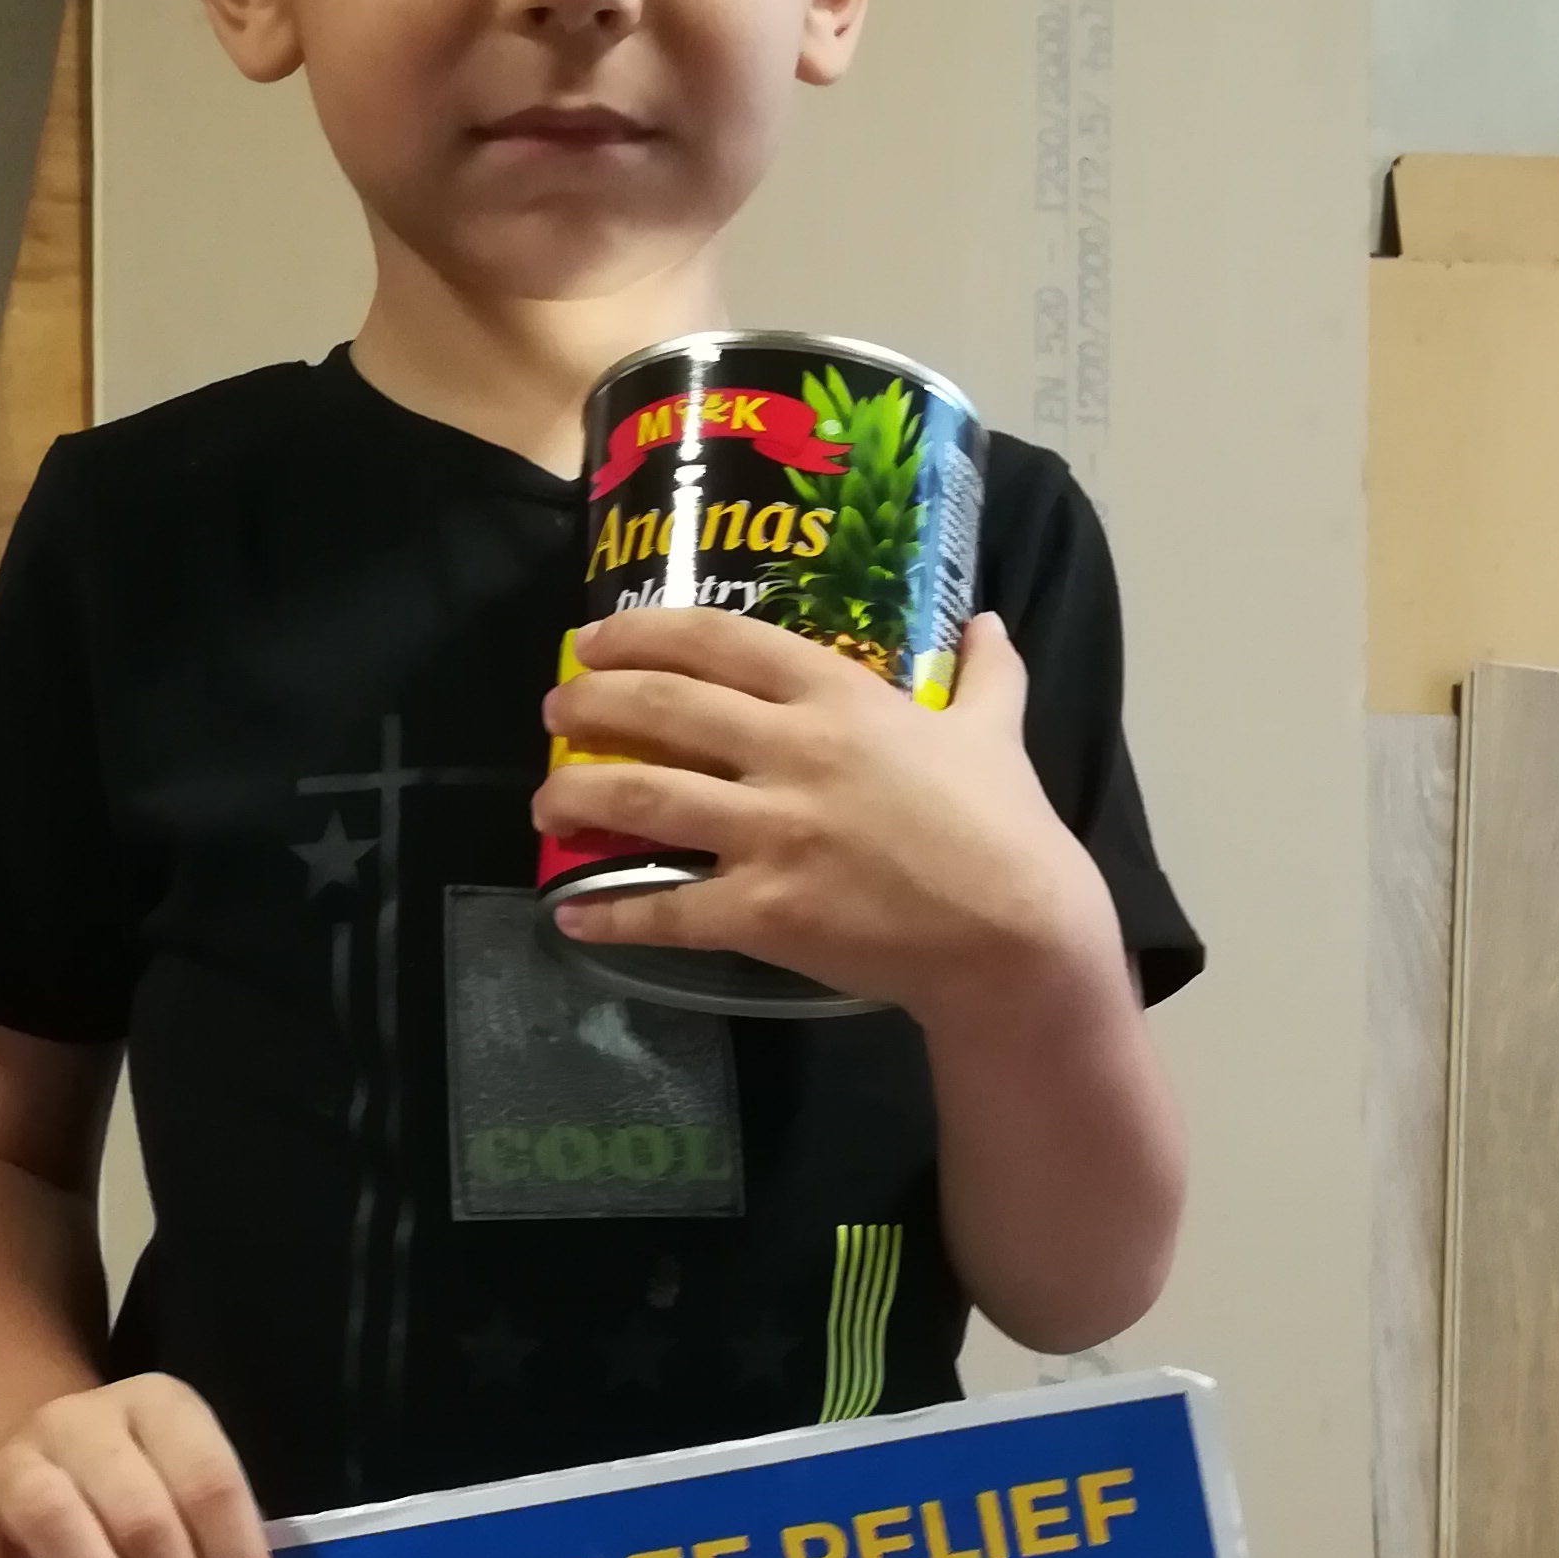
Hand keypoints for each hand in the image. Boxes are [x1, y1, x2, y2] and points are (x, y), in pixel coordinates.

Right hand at [0, 1373, 275, 1557]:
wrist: (14, 1450)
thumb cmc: (128, 1483)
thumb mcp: (181, 1483)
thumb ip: (213, 1538)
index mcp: (154, 1406)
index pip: (208, 1479)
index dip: (237, 1557)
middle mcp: (78, 1424)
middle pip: (139, 1511)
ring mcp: (10, 1467)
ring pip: (54, 1522)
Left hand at [533, 609, 1117, 1023]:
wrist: (1013, 934)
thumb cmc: (1005, 828)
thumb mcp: (994, 732)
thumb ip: (986, 674)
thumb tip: (988, 623)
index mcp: (840, 697)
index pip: (719, 641)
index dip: (642, 633)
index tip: (596, 640)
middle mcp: (792, 751)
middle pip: (659, 709)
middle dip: (589, 704)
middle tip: (554, 711)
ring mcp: (772, 832)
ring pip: (641, 798)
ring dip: (575, 795)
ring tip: (545, 799)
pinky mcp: (763, 911)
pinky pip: (666, 909)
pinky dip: (608, 914)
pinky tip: (571, 916)